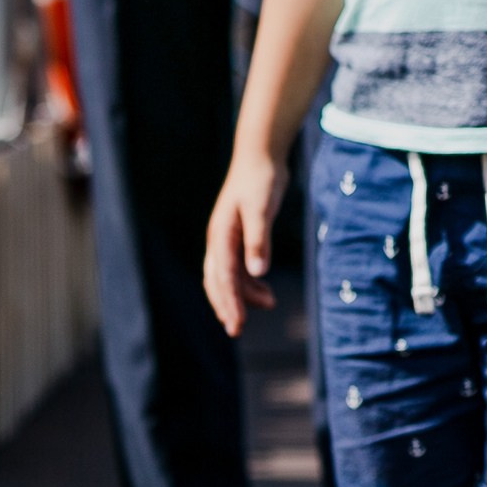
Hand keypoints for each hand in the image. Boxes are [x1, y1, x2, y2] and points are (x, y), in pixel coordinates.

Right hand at [204, 148, 285, 337]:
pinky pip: (238, 268)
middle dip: (227, 306)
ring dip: (244, 294)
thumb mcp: (261, 210)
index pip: (223, 277)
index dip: (230, 302)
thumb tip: (257, 273)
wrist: (259, 157)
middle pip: (217, 282)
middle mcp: (219, 241)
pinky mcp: (237, 238)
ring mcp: (226, 240)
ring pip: (228, 277)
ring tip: (269, 304)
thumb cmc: (260, 180)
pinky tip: (265, 289)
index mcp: (221, 236)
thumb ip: (258, 241)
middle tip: (236, 330)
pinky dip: (250, 282)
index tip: (237, 324)